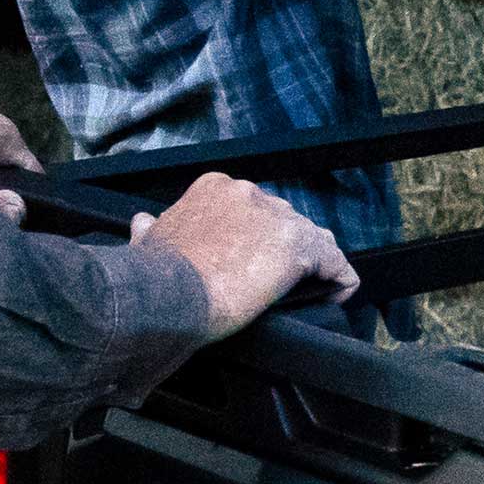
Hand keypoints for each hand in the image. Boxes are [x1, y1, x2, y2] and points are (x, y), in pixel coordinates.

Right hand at [133, 175, 359, 335]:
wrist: (168, 294)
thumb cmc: (157, 274)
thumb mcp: (148, 240)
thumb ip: (152, 229)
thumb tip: (144, 224)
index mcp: (216, 190)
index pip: (253, 209)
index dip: (258, 237)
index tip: (252, 261)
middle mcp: (249, 195)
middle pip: (283, 220)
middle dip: (283, 248)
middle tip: (276, 281)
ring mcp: (277, 218)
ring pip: (311, 237)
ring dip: (313, 262)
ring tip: (313, 288)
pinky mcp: (299, 248)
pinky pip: (334, 261)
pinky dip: (340, 277)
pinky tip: (338, 293)